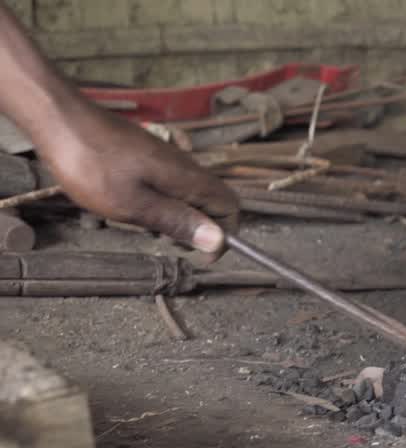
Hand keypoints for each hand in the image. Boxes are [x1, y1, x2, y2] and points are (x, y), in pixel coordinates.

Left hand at [32, 98, 237, 255]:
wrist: (60, 119)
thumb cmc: (91, 164)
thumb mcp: (133, 205)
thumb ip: (177, 222)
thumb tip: (218, 240)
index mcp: (187, 179)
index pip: (230, 208)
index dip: (223, 235)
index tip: (198, 254)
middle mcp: (185, 166)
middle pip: (213, 201)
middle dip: (198, 228)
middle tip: (165, 241)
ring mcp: (166, 158)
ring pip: (190, 194)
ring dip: (178, 216)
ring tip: (144, 225)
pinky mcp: (148, 155)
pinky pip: (169, 184)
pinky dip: (161, 201)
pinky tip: (131, 204)